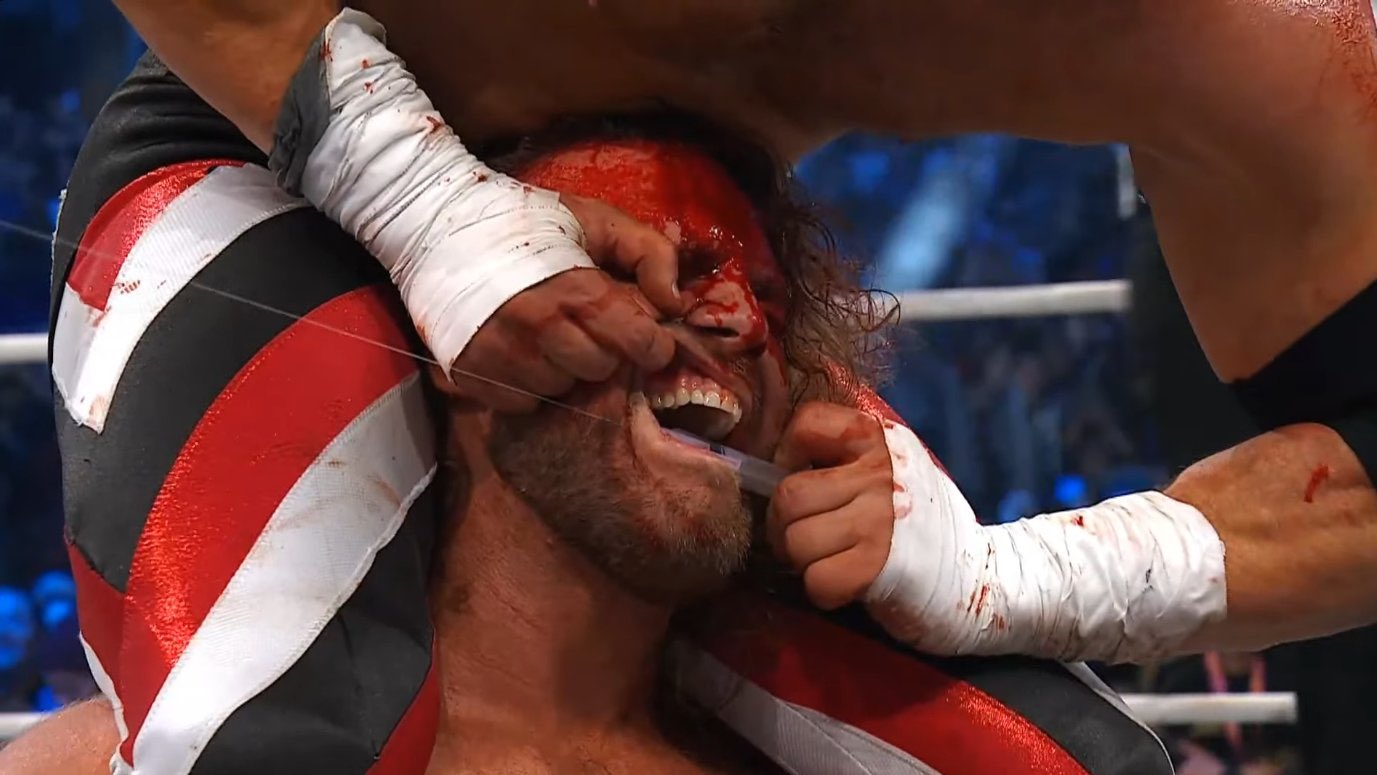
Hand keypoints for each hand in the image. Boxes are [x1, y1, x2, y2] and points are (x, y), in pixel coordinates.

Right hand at [450, 195, 685, 411]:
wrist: (437, 224)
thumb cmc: (528, 221)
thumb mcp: (597, 219)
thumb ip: (650, 253)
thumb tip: (674, 304)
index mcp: (578, 290)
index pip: (640, 344)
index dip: (652, 343)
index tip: (645, 334)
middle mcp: (541, 329)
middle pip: (602, 370)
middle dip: (605, 349)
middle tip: (587, 324)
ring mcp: (503, 356)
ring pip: (563, 389)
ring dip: (565, 368)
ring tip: (551, 335)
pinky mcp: (473, 374)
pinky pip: (523, 402)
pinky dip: (529, 384)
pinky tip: (522, 351)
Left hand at [767, 402, 895, 609]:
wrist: (974, 576)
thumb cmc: (913, 525)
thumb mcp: (883, 471)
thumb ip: (837, 459)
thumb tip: (763, 467)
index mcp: (878, 439)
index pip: (805, 423)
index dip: (788, 456)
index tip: (805, 479)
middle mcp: (880, 473)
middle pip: (789, 495)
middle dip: (785, 524)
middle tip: (808, 537)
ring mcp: (881, 519)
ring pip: (796, 540)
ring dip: (803, 561)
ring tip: (831, 559)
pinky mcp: (879, 566)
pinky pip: (817, 580)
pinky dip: (823, 590)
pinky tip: (847, 583)